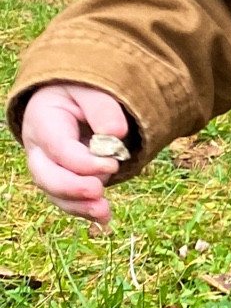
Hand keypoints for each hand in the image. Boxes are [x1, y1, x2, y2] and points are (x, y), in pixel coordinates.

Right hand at [20, 83, 132, 227]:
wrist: (71, 98)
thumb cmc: (82, 91)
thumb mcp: (92, 89)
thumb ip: (103, 109)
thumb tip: (115, 134)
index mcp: (43, 120)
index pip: (58, 148)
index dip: (84, 161)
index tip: (113, 162)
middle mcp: (38, 148)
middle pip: (46, 175)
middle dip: (72, 188)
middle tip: (98, 190)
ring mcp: (46, 166)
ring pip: (55, 192)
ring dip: (79, 205)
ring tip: (104, 212)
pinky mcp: (60, 179)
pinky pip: (66, 199)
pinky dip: (83, 210)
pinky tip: (103, 218)